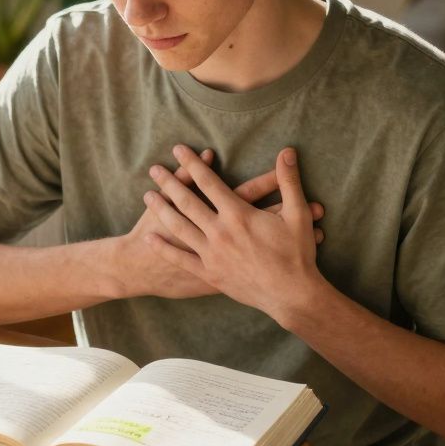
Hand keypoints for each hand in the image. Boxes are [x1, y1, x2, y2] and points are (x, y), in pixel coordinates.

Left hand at [143, 145, 325, 322]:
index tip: (179, 150)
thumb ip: (289, 181)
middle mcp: (220, 232)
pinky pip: (181, 259)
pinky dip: (164, 248)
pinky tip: (150, 238)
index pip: (209, 182)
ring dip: (161, 209)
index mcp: (238, 215)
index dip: (192, 164)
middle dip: (169, 183)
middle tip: (154, 169)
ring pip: (179, 227)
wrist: (292, 295)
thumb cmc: (297, 254)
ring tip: (147, 195)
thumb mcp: (297, 214)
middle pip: (187, 201)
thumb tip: (287, 151)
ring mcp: (212, 254)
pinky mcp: (209, 274)